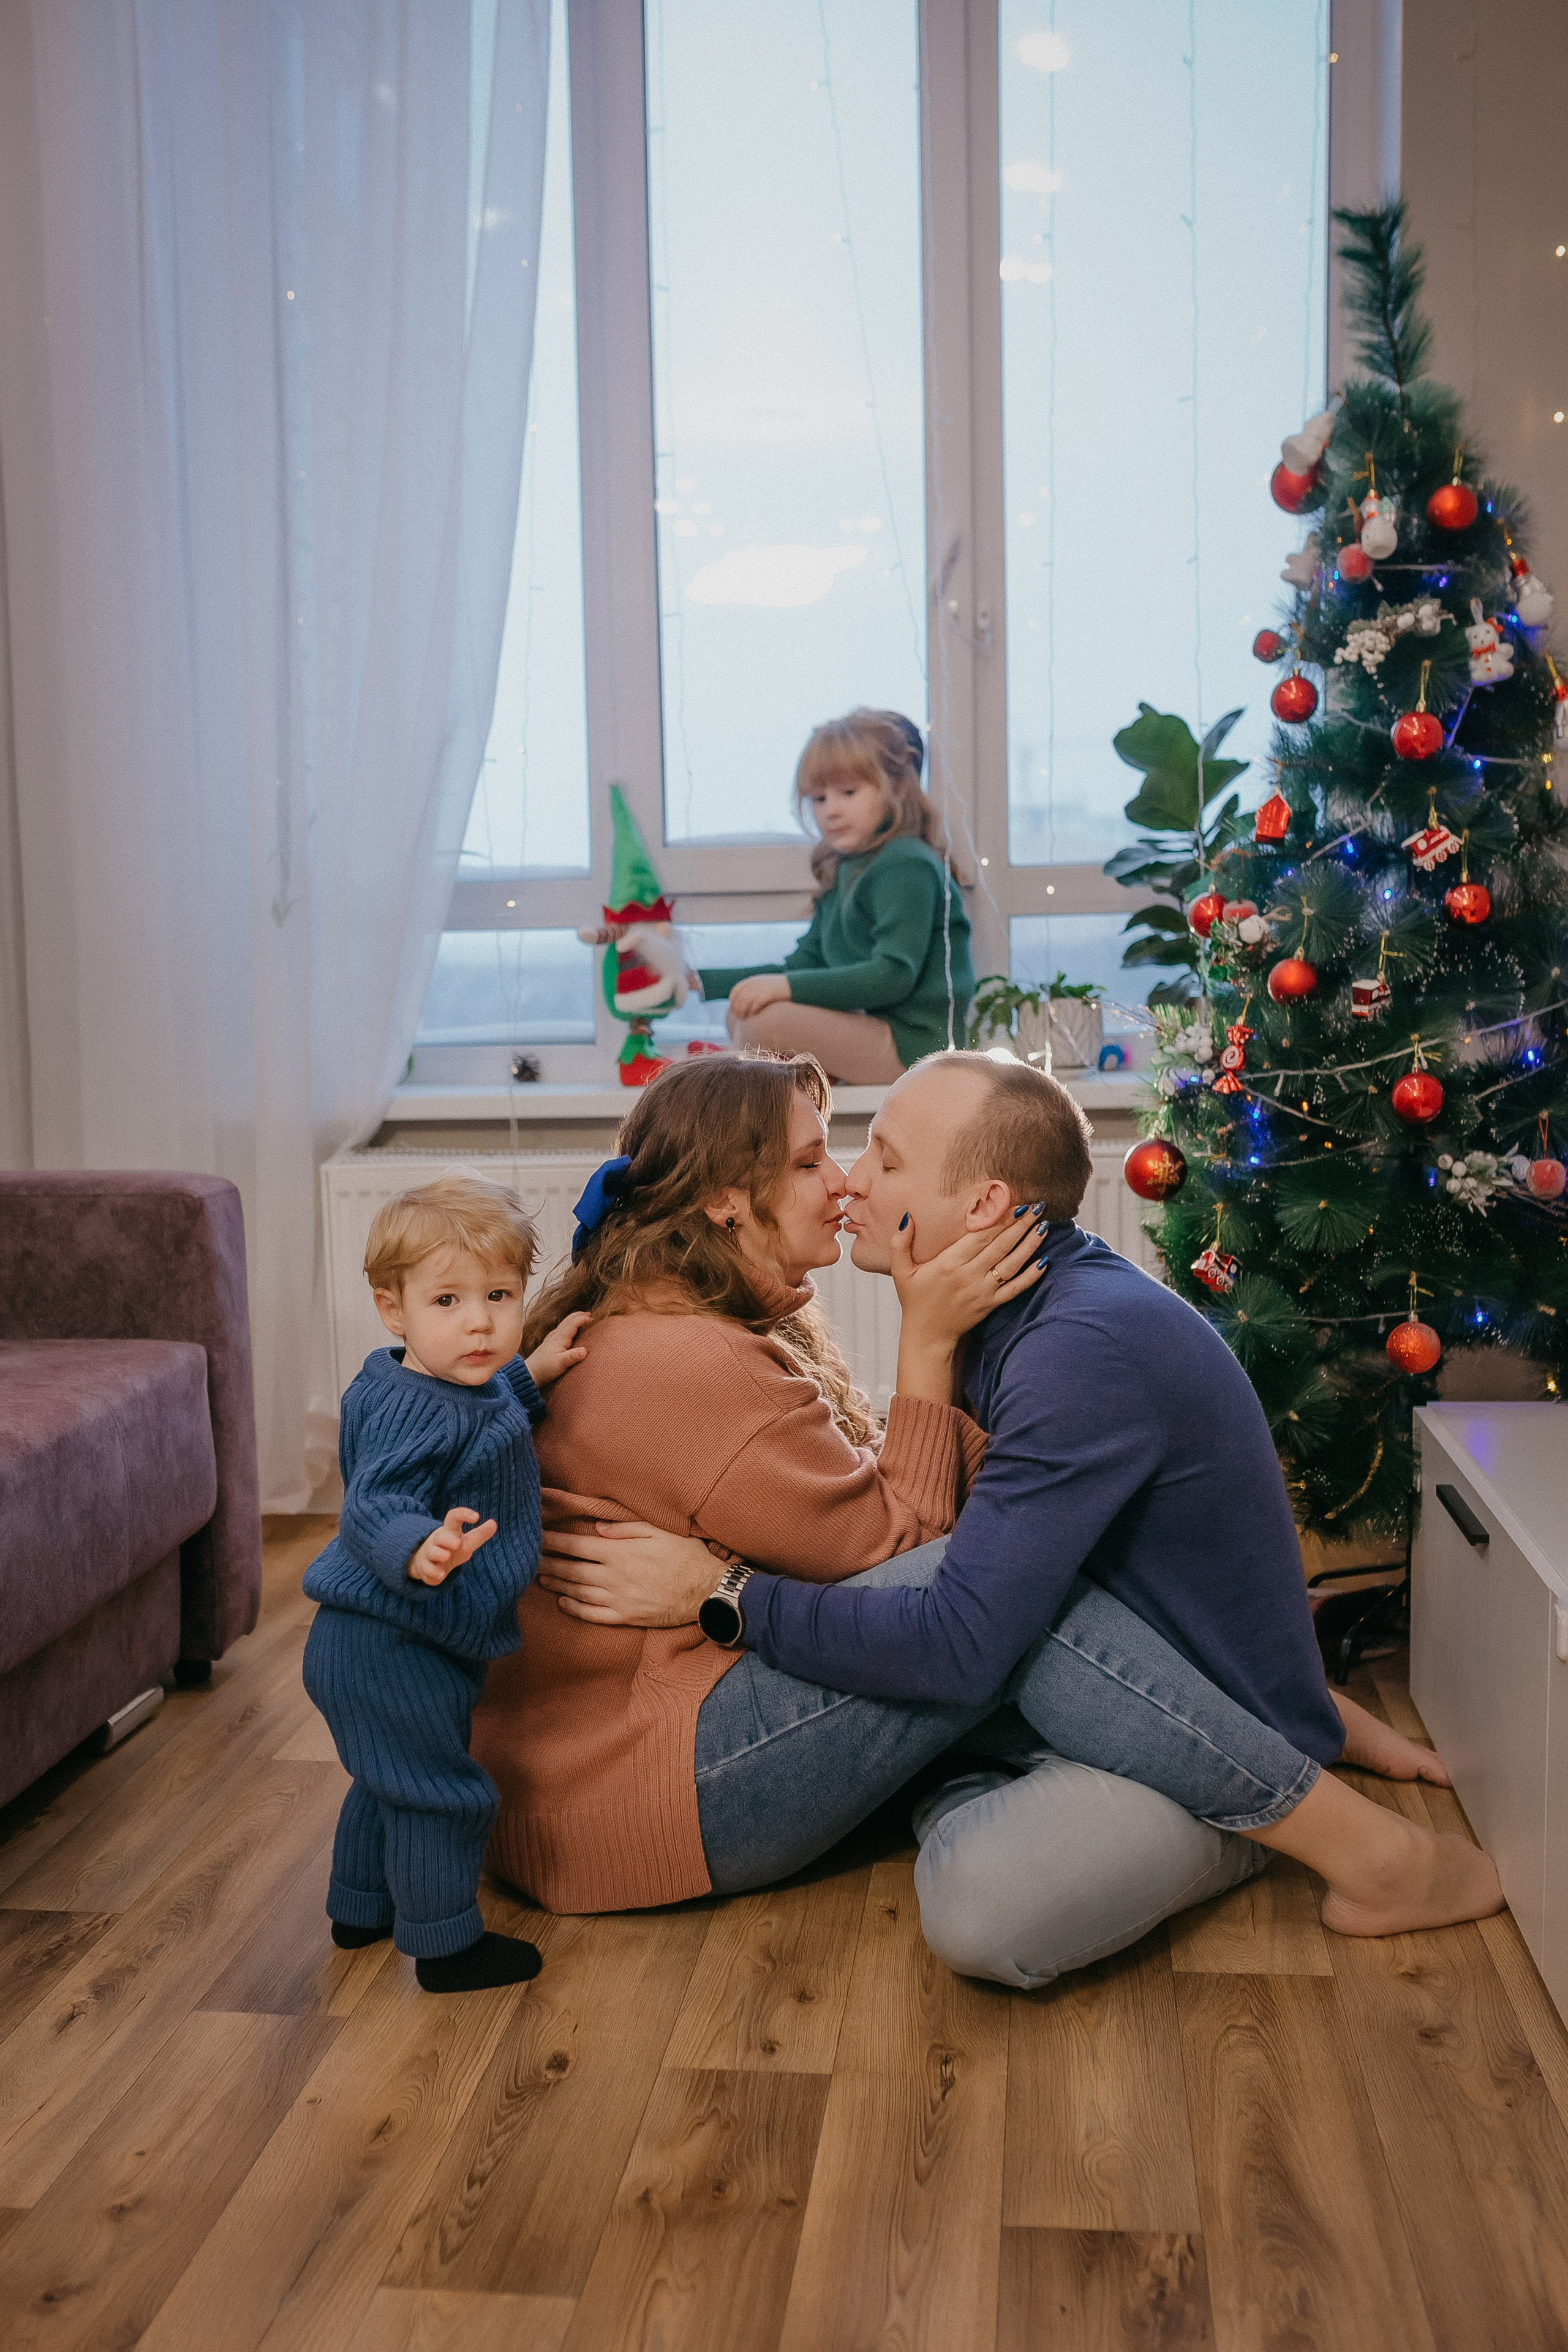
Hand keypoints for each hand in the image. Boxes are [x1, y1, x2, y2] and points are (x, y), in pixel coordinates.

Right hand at [408, 1507, 497, 1586]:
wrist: (430, 1564)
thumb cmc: (452, 1549)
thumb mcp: (467, 1542)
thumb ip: (479, 1535)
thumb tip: (493, 1523)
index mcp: (450, 1530)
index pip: (454, 1517)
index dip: (464, 1514)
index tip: (477, 1517)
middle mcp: (438, 1540)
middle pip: (441, 1535)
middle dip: (448, 1539)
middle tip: (458, 1543)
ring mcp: (430, 1553)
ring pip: (432, 1551)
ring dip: (439, 1554)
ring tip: (446, 1556)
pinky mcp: (426, 1567)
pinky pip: (427, 1568)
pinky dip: (433, 1571)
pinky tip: (441, 1575)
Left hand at [525, 1310, 590, 1387]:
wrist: (529, 1374)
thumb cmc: (544, 1369)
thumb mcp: (560, 1364)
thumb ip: (572, 1356)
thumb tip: (585, 1351)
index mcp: (560, 1338)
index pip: (573, 1323)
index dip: (583, 1319)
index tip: (593, 1319)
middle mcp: (555, 1336)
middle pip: (568, 1321)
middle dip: (579, 1316)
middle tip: (590, 1315)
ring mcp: (551, 1339)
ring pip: (564, 1325)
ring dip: (574, 1320)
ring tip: (581, 1320)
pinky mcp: (549, 1344)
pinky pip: (560, 1331)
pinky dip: (567, 1327)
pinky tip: (566, 1331)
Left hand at [536, 1520, 719, 1625]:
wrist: (707, 1592)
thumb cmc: (686, 1557)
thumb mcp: (659, 1533)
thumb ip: (626, 1529)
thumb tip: (597, 1528)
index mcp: (620, 1553)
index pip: (576, 1546)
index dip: (552, 1541)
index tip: (535, 1535)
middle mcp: (614, 1577)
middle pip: (571, 1569)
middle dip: (547, 1561)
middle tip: (527, 1557)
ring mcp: (618, 1599)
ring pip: (577, 1591)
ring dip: (556, 1583)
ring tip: (539, 1577)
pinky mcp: (625, 1617)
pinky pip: (592, 1614)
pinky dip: (574, 1608)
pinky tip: (562, 1602)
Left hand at [728, 972, 790, 1020]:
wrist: (794, 985)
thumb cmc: (779, 989)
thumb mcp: (763, 985)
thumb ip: (753, 990)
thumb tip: (743, 1002)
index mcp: (752, 980)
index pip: (735, 990)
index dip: (732, 1001)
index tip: (733, 1010)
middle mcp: (754, 983)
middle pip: (739, 997)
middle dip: (737, 1008)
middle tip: (739, 1017)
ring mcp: (761, 988)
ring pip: (745, 1001)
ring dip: (743, 1011)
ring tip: (745, 1018)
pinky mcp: (768, 994)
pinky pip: (755, 1003)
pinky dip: (752, 1010)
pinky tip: (754, 1015)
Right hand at [892, 1207, 1047, 1401]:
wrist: (927, 1336)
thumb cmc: (915, 1300)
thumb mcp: (899, 1271)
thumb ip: (900, 1243)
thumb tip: (908, 1217)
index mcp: (948, 1263)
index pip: (980, 1236)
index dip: (1000, 1220)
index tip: (1015, 1204)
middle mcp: (969, 1275)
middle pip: (1000, 1245)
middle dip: (1021, 1225)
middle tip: (1038, 1206)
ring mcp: (982, 1291)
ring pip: (1012, 1264)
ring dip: (1030, 1244)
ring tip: (1044, 1226)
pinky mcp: (991, 1304)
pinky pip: (1015, 1289)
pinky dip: (1031, 1276)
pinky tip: (1045, 1262)